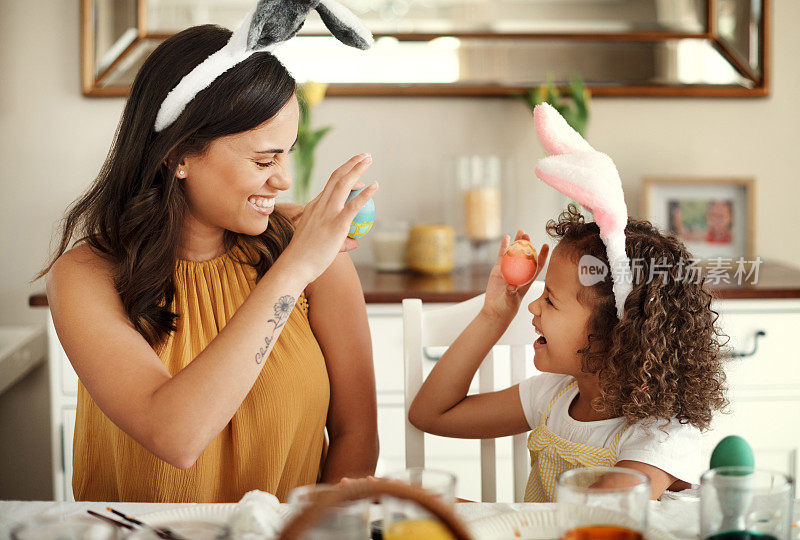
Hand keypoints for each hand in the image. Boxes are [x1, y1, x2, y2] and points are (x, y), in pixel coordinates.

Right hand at [281, 153, 377, 283]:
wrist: (295, 266)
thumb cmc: (306, 259)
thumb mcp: (321, 243)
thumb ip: (340, 241)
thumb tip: (354, 242)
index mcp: (314, 207)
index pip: (329, 186)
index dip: (344, 175)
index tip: (357, 174)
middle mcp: (319, 205)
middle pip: (336, 177)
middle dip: (351, 163)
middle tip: (365, 156)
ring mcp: (327, 214)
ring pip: (343, 184)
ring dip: (357, 169)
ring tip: (369, 159)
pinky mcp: (336, 225)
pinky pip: (353, 206)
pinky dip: (365, 194)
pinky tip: (375, 186)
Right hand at [481, 231, 548, 325]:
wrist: (495, 310)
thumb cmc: (506, 308)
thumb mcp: (509, 301)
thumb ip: (510, 293)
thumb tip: (512, 285)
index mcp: (526, 280)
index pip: (537, 266)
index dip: (542, 256)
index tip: (546, 246)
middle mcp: (519, 273)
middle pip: (526, 256)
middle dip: (528, 245)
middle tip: (527, 235)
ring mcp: (509, 270)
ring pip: (515, 253)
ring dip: (518, 243)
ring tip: (521, 231)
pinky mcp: (499, 270)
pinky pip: (502, 256)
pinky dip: (504, 247)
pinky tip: (506, 237)